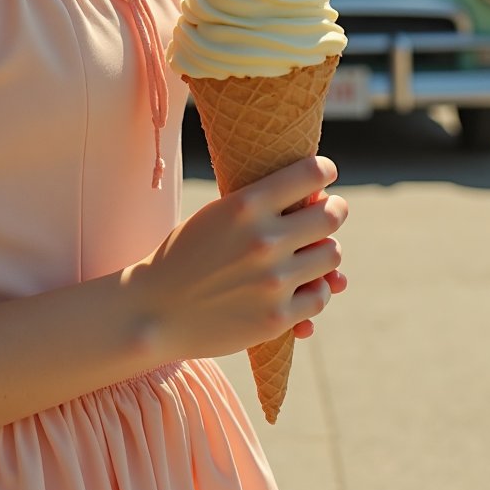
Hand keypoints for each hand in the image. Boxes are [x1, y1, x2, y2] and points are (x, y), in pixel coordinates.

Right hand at [134, 156, 348, 361]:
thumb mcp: (217, 216)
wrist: (154, 310)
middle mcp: (264, 239)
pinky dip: (315, 290)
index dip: (323, 171)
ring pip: (332, 256)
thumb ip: (263, 207)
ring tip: (312, 252)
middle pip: (332, 216)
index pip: (311, 174)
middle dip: (334, 210)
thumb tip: (320, 202)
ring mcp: (273, 281)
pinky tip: (301, 285)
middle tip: (329, 211)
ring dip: (325, 252)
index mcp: (246, 205)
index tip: (325, 174)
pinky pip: (320, 297)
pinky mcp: (276, 318)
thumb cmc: (186, 255)